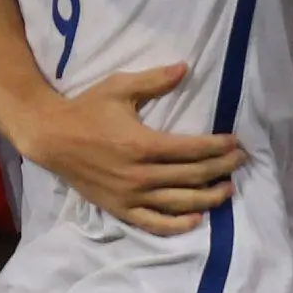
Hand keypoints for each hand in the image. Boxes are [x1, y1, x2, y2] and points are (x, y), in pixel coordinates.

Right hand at [16, 61, 243, 235]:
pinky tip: (196, 219)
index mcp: (143, 144)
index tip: (236, 143)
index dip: (218, 147)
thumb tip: (185, 68)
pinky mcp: (120, 209)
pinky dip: (178, 224)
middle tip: (241, 162)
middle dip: (222, 169)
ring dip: (209, 197)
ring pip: (179, 202)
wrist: (50, 136)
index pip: (192, 150)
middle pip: (192, 176)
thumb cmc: (86, 109)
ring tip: (227, 190)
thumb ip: (154, 80)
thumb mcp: (119, 87)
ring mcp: (130, 195)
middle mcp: (140, 174)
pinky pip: (154, 223)